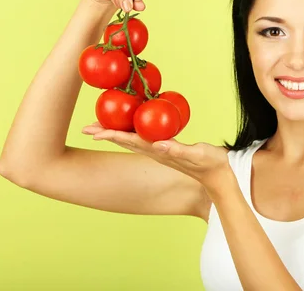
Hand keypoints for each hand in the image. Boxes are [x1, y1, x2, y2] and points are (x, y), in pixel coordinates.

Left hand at [81, 122, 231, 189]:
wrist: (218, 177)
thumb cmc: (210, 165)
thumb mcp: (197, 155)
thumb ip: (178, 151)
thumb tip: (158, 145)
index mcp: (159, 150)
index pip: (130, 140)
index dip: (111, 135)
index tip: (94, 131)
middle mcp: (155, 151)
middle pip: (124, 140)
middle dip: (105, 134)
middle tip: (86, 128)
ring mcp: (159, 150)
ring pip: (131, 139)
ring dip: (113, 132)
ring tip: (98, 127)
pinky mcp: (165, 148)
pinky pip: (142, 137)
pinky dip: (130, 130)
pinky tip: (127, 125)